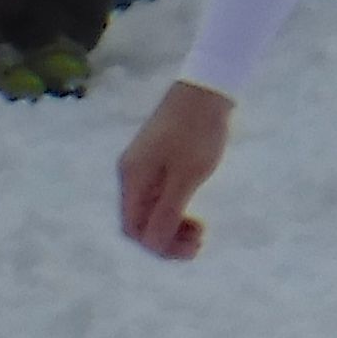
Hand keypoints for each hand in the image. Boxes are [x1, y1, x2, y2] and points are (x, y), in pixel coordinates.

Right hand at [119, 79, 233, 259]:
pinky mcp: (157, 159)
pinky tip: (195, 210)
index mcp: (134, 179)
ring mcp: (143, 166)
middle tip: (201, 240)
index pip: (134, 228)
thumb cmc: (198, 133)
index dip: (159, 245)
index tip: (193, 247)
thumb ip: (168, 211)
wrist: (205, 90)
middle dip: (167, 238)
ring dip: (173, 225)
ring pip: (150, 210)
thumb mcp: (187, 176)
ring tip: (201, 229)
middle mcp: (131, 175)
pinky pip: (159, 195)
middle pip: (140, 222)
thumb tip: (151, 244)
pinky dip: (175, 208)